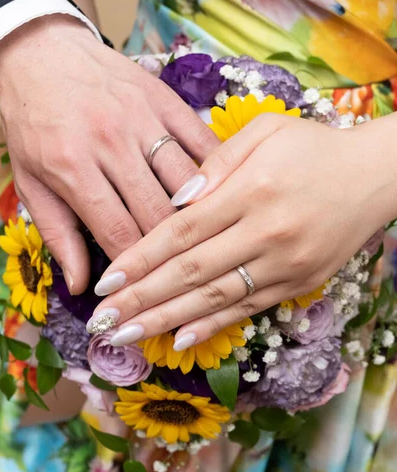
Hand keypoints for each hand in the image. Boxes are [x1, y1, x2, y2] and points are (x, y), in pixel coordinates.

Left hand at [0, 15, 217, 292]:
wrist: (41, 52)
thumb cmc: (33, 121)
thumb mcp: (30, 181)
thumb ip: (57, 234)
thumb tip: (81, 285)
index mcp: (72, 166)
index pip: (118, 232)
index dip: (139, 269)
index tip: (150, 288)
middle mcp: (112, 142)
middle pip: (158, 211)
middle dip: (173, 250)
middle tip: (183, 270)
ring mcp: (143, 118)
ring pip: (187, 180)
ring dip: (201, 214)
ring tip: (209, 240)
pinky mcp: (166, 100)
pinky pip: (202, 141)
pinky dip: (217, 171)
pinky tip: (225, 195)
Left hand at [89, 113, 394, 346]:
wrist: (375, 176)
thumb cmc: (314, 147)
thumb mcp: (266, 132)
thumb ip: (217, 160)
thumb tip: (177, 200)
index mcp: (251, 190)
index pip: (181, 232)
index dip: (140, 260)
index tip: (105, 282)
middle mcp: (266, 232)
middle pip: (190, 272)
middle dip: (141, 300)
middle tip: (103, 322)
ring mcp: (285, 264)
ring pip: (215, 298)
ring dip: (166, 320)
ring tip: (127, 337)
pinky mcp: (299, 283)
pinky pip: (249, 309)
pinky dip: (213, 326)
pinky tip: (180, 339)